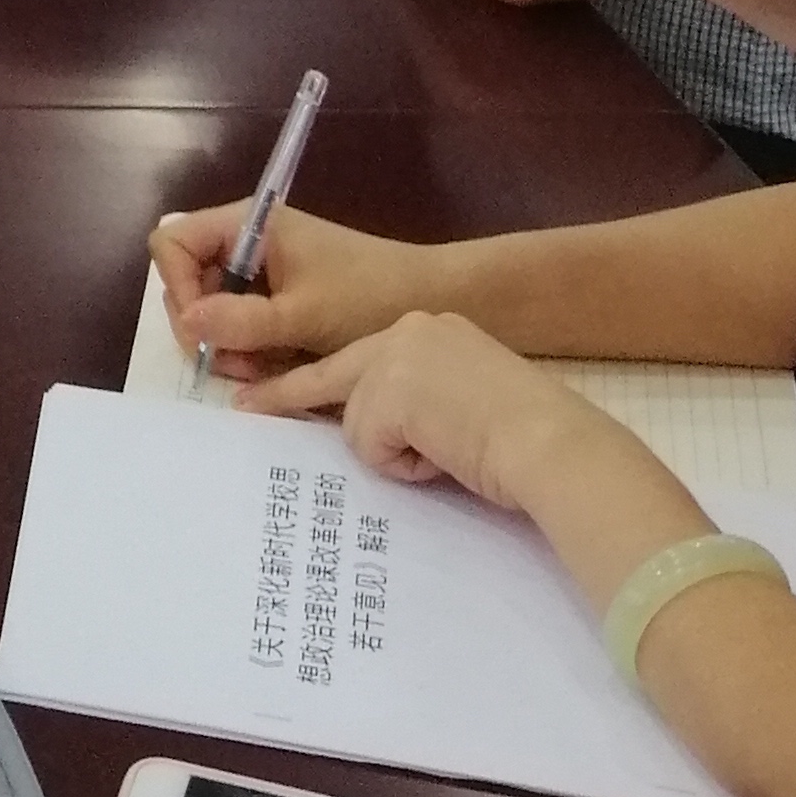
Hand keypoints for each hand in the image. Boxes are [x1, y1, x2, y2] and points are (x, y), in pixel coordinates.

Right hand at [147, 197, 435, 382]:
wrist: (437, 302)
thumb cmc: (370, 297)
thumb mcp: (302, 315)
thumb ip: (240, 321)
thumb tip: (186, 323)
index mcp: (247, 227)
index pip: (172, 244)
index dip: (178, 286)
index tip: (204, 328)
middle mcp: (247, 246)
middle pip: (188, 283)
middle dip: (204, 328)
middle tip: (235, 363)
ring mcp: (264, 275)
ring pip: (214, 313)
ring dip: (229, 348)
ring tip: (263, 370)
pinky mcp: (281, 302)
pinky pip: (243, 327)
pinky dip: (252, 352)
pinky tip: (277, 369)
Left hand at [236, 308, 603, 521]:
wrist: (551, 440)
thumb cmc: (526, 435)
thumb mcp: (464, 404)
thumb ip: (420, 403)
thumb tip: (374, 431)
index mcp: (432, 331)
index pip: (363, 358)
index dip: (322, 382)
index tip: (281, 389)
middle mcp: (408, 332)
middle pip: (333, 374)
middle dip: (285, 394)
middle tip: (244, 407)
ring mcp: (393, 356)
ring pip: (358, 423)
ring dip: (397, 453)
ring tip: (450, 451)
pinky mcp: (385, 390)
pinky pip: (369, 446)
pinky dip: (403, 464)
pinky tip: (444, 454)